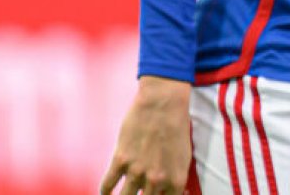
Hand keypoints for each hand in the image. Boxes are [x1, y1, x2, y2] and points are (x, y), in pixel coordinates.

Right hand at [99, 76, 192, 194]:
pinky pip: (108, 185)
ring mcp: (137, 171)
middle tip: (135, 193)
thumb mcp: (184, 156)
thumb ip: (175, 177)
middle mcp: (157, 180)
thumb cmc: (177, 126)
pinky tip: (106, 193)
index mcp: (176, 180)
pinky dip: (105, 191)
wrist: (163, 104)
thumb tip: (173, 191)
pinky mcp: (120, 160)